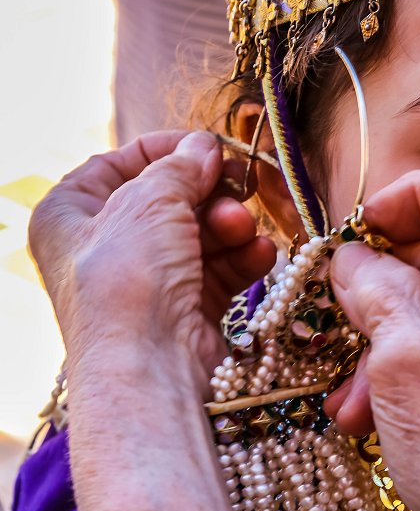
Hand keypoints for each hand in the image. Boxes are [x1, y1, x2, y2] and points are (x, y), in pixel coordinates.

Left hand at [28, 131, 275, 382]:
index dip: (165, 149)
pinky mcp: (183, 309)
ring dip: (229, 225)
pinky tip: (259, 254)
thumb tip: (205, 147)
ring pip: (198, 234)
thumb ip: (180, 165)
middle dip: (209, 192)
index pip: (116, 164)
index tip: (208, 145)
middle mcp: (103, 249)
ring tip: (244, 228)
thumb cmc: (129, 278)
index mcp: (68, 215)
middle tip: (241, 184)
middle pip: (167, 200)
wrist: (149, 366)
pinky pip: (217, 270)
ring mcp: (145, 282)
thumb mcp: (149, 200)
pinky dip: (241, 259)